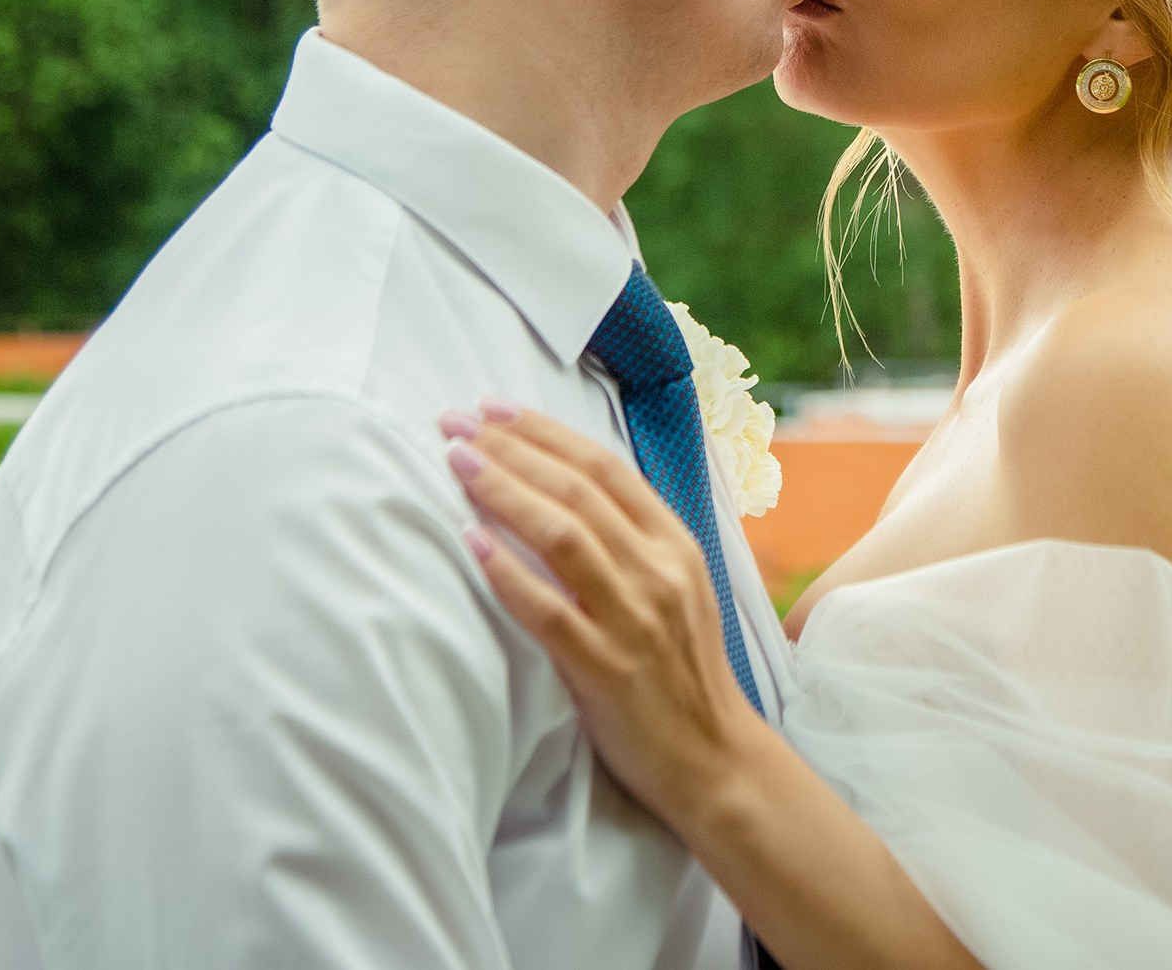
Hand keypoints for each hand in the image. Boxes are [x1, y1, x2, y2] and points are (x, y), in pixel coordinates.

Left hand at [441, 400, 765, 831]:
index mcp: (676, 544)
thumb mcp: (678, 589)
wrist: (716, 760)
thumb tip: (564, 491)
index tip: (494, 410)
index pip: (605, 468)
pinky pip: (549, 611)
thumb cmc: (683, 673)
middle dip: (512, 449)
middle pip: (577, 490)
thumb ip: (633, 542)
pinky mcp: (607, 669)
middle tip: (454, 425)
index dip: (546, 433)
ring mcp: (635, 619)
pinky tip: (470, 543)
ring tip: (455, 465)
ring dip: (503, 492)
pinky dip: (507, 573)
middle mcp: (659, 571)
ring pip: (563, 535)